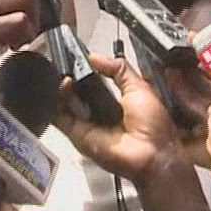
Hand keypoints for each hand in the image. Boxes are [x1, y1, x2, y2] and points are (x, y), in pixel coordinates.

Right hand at [56, 53, 186, 182]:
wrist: (151, 153)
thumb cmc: (153, 126)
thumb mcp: (139, 87)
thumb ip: (119, 69)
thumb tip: (96, 57)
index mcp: (115, 103)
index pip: (93, 83)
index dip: (85, 70)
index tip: (80, 57)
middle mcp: (98, 114)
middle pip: (76, 92)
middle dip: (71, 76)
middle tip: (70, 63)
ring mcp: (86, 124)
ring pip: (64, 103)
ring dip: (62, 86)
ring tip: (68, 74)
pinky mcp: (77, 134)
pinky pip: (59, 116)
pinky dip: (56, 101)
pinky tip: (63, 86)